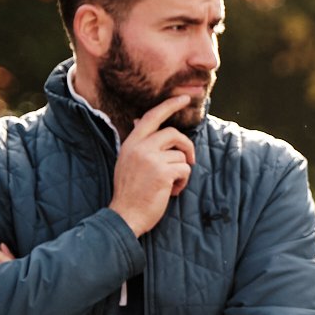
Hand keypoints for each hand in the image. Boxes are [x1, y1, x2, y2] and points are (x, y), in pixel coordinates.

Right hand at [110, 94, 197, 236]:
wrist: (125, 215)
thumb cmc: (130, 191)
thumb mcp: (127, 160)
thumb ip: (138, 143)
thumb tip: (142, 120)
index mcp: (131, 143)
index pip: (152, 117)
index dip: (170, 105)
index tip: (184, 98)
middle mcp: (140, 147)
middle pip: (174, 133)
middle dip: (187, 146)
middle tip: (190, 159)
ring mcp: (151, 159)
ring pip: (181, 156)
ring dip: (181, 172)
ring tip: (170, 185)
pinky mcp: (163, 172)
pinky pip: (185, 169)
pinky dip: (183, 182)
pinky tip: (171, 191)